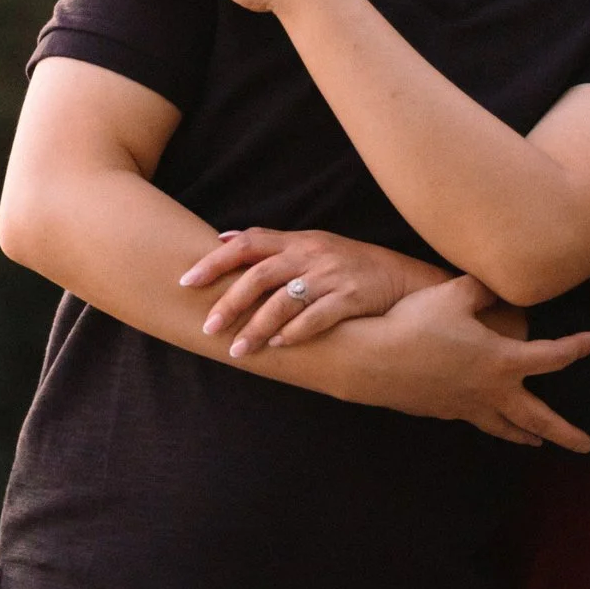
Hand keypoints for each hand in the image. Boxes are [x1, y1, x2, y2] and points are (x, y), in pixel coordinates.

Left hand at [179, 229, 450, 356]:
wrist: (402, 278)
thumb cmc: (349, 263)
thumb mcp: (311, 244)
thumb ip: (270, 243)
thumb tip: (223, 237)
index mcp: (297, 241)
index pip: (248, 243)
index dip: (215, 261)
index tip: (187, 281)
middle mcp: (311, 254)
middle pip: (259, 275)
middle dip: (230, 303)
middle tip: (208, 327)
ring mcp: (332, 276)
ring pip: (285, 301)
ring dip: (257, 327)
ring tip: (238, 351)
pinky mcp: (352, 297)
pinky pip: (318, 316)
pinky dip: (296, 331)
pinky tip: (280, 346)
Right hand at [357, 276, 589, 452]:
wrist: (372, 361)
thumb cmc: (415, 323)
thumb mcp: (454, 294)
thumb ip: (484, 288)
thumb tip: (498, 284)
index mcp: (502, 361)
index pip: (553, 357)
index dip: (578, 348)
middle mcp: (491, 390)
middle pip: (538, 417)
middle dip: (565, 432)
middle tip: (587, 445)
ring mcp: (467, 405)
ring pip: (507, 427)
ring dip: (528, 435)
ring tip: (541, 443)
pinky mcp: (445, 411)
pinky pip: (478, 421)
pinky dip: (494, 425)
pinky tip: (490, 420)